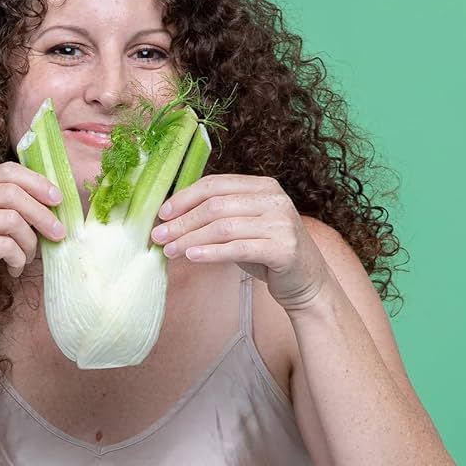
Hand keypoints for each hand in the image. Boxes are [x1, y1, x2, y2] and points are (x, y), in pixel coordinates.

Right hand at [0, 162, 66, 313]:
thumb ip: (4, 209)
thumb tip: (49, 208)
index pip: (8, 171)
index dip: (37, 182)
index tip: (58, 199)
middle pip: (14, 193)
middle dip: (43, 214)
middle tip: (58, 233)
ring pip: (12, 220)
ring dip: (30, 242)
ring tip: (27, 257)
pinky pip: (4, 247)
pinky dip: (18, 259)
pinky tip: (14, 269)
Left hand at [150, 174, 332, 312]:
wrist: (306, 281)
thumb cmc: (267, 252)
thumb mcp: (243, 226)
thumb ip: (217, 215)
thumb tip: (171, 219)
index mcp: (263, 186)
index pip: (215, 184)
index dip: (184, 198)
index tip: (162, 214)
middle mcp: (274, 200)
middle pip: (215, 206)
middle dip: (182, 222)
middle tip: (159, 237)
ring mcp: (281, 223)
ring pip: (223, 228)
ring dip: (190, 240)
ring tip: (169, 251)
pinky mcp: (284, 249)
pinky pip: (238, 249)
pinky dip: (211, 253)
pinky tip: (191, 258)